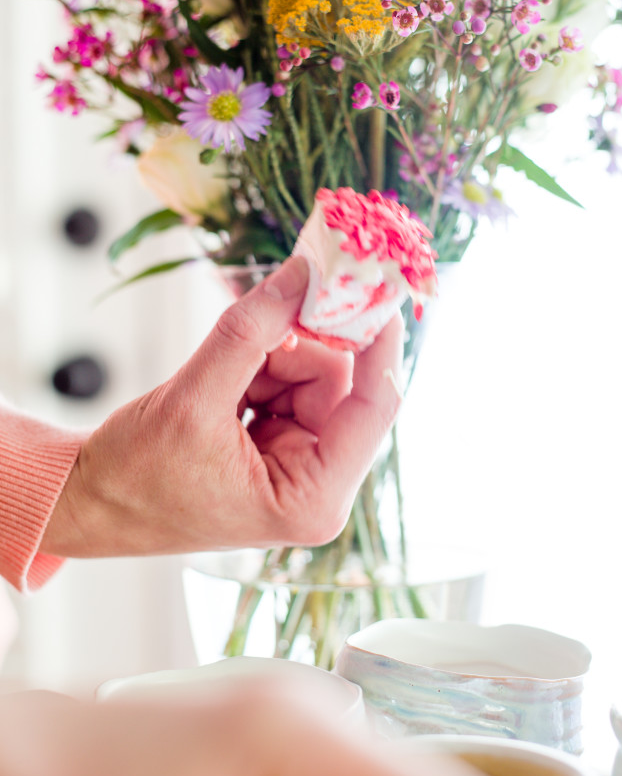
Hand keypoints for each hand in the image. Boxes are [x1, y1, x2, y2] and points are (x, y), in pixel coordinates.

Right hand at [42, 257, 402, 556]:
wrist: (89, 501)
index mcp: (314, 498)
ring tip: (215, 380)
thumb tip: (302, 274)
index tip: (372, 282)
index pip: (375, 406)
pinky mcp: (281, 449)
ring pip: (314, 377)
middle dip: (294, 348)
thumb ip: (251, 332)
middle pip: (341, 384)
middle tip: (257, 320)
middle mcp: (319, 488)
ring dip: (269, 359)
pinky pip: (290, 385)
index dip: (377, 339)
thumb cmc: (133, 477)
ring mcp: (301, 467)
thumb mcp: (192, 398)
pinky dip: (258, 370)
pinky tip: (220, 391)